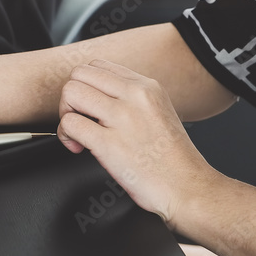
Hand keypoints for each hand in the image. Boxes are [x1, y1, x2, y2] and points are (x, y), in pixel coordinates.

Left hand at [57, 59, 220, 229]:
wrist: (189, 189)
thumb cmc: (173, 159)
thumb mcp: (158, 112)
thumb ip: (131, 98)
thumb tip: (98, 95)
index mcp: (147, 86)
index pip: (97, 66)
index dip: (85, 86)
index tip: (90, 107)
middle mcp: (135, 96)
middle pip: (79, 74)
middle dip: (71, 98)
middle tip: (80, 119)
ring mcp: (123, 118)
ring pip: (71, 92)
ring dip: (66, 114)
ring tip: (78, 134)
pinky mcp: (109, 143)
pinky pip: (70, 124)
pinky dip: (65, 136)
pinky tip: (78, 147)